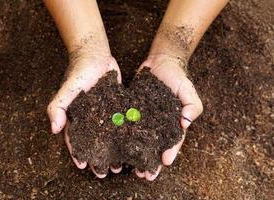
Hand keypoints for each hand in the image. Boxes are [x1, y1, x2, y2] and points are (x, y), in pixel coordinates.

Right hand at [47, 53, 121, 177]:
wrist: (95, 54)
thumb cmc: (79, 72)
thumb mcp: (67, 90)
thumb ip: (57, 107)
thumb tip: (53, 129)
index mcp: (77, 116)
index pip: (75, 139)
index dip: (78, 153)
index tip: (84, 165)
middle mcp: (90, 117)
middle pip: (94, 142)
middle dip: (98, 157)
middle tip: (105, 171)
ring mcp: (104, 112)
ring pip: (108, 136)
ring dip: (112, 151)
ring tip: (120, 164)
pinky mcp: (116, 105)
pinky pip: (120, 123)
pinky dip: (123, 134)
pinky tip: (131, 144)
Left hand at [135, 53, 202, 180]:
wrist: (161, 61)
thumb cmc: (177, 76)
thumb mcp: (188, 89)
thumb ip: (192, 105)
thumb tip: (186, 122)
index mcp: (174, 121)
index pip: (174, 140)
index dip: (170, 151)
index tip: (165, 162)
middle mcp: (160, 122)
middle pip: (156, 145)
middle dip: (151, 160)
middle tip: (145, 174)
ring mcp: (147, 117)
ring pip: (142, 139)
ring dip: (137, 153)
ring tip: (130, 167)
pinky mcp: (134, 109)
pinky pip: (130, 123)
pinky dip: (126, 135)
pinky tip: (119, 145)